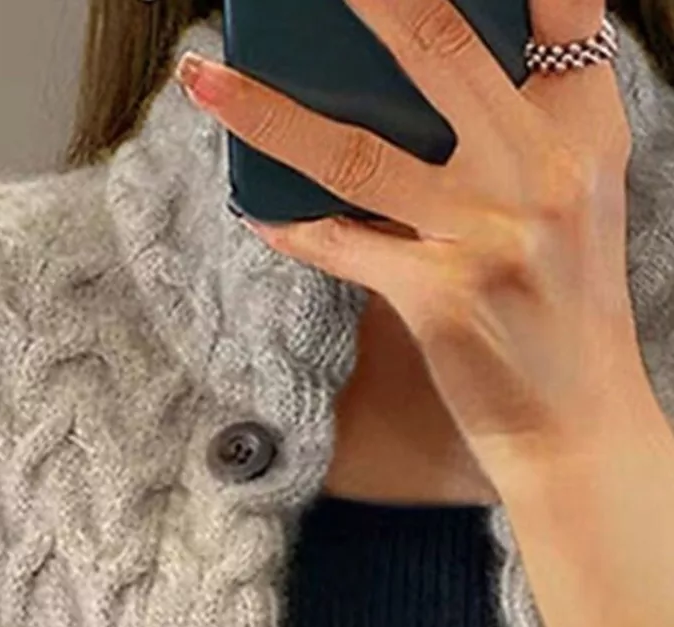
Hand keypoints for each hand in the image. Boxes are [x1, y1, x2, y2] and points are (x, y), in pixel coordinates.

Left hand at [174, 0, 655, 488]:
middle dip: (368, 0)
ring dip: (267, 114)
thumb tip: (408, 86)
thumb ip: (519, 134)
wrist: (576, 423)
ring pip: (357, 152)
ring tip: (204, 81)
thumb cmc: (564, 311)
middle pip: (442, 49)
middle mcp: (542, 171)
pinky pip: (341, 244)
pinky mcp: (442, 296)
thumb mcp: (573, 203)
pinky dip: (290, 227)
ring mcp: (490, 233)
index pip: (563, 15)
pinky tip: (253, 210)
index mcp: (583, 134)